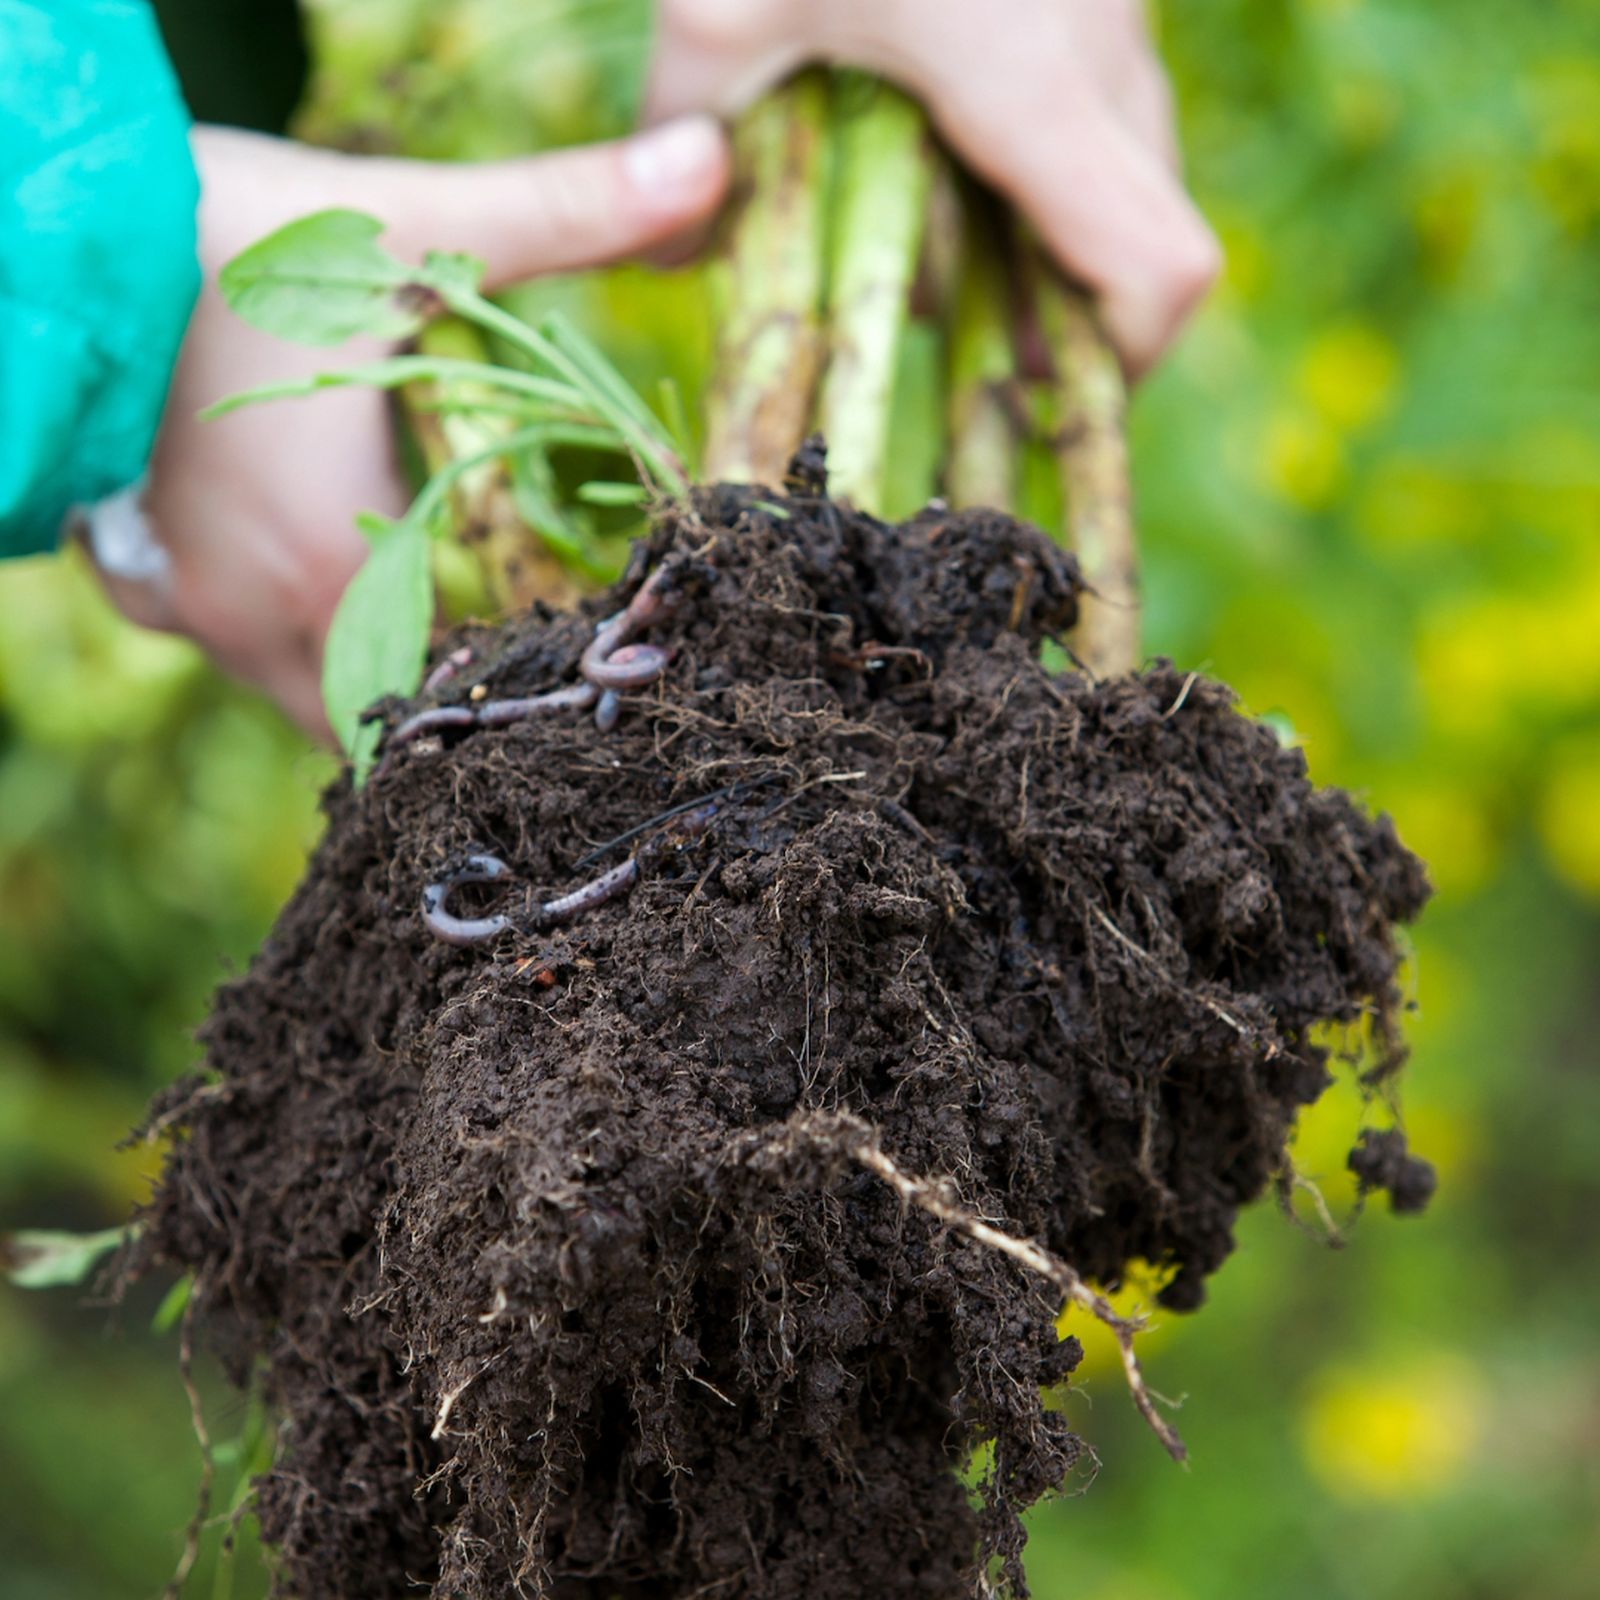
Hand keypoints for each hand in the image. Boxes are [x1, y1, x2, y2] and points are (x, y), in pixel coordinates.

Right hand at [97, 120, 727, 734]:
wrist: (28, 217)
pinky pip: (237, 649)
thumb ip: (566, 210)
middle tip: (522, 645)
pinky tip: (330, 576)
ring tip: (446, 618)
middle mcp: (252, 617)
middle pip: (382, 717)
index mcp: (331, 563)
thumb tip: (711, 163)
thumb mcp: (403, 226)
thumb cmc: (215, 230)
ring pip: (306, 690)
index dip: (521, 683)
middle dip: (454, 691)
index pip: (457, 692)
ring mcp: (185, 608)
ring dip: (375, 667)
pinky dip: (295, 636)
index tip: (575, 654)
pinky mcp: (141, 577)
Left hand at [647, 0, 1219, 375]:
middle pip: (1153, 233)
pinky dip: (1049, 164)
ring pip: (1134, 169)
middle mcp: (1101, 41)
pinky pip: (1106, 106)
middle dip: (1079, 316)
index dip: (1122, 366)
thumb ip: (687, 150)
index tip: (1044, 406)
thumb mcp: (712, 16)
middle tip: (977, 356)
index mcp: (1029, 76)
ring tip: (946, 256)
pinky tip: (951, 158)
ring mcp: (1113, 2)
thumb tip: (668, 259)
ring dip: (1059, 239)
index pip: (1157, 269)